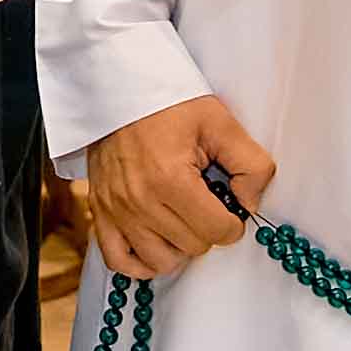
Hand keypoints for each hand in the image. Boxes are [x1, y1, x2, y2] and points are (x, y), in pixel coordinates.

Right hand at [81, 97, 274, 282]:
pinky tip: (157, 243)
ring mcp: (116, 210)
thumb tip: (250, 204)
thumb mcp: (221, 122)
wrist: (119, 89)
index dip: (234, 220)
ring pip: (162, 260)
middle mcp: (139, 201)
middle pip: (193, 247)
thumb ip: (250, 164)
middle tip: (204, 199)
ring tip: (182, 217)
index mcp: (170, 179)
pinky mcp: (100, 212)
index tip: (228, 201)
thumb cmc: (169, 104)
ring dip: (179, 245)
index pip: (218, 231)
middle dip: (207, 228)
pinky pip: (119, 261)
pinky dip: (140, 261)